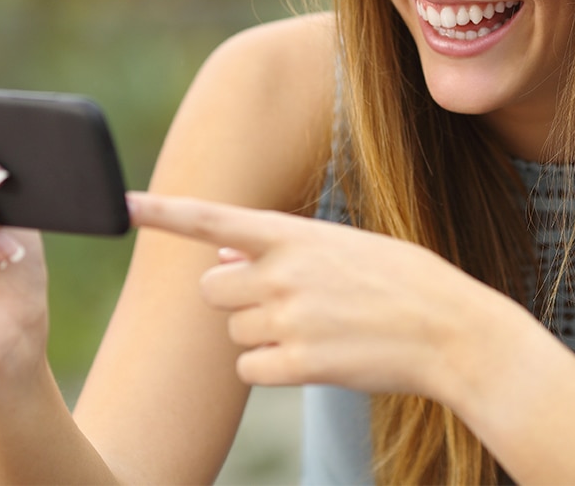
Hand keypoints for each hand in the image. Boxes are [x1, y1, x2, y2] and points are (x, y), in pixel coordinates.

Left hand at [128, 192, 519, 400]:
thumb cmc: (401, 281)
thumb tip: (223, 249)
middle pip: (213, 289)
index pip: (214, 218)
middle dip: (236, 296)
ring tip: (317, 327)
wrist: (450, 330)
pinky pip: (250, 369)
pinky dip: (273, 367)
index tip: (123, 205)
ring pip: (232, 332)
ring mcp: (290, 319)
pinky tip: (316, 355)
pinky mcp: (299, 365)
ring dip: (260, 333)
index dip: (164, 211)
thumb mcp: (343, 245)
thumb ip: (281, 246)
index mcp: (295, 234)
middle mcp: (284, 272)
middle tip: (282, 300)